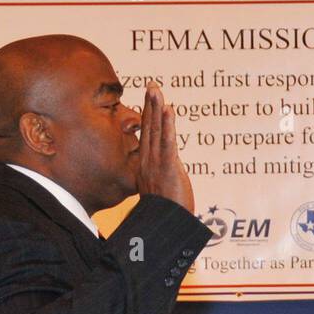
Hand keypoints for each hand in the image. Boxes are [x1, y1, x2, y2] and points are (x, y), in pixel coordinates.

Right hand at [136, 82, 193, 212]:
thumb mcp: (159, 192)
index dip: (148, 117)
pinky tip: (168, 109)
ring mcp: (156, 165)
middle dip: (150, 105)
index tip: (149, 99)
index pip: (146, 136)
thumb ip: (160, 178)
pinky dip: (168, 125)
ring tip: (156, 88)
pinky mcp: (168, 169)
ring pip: (155, 131)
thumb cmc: (165, 215)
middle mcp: (147, 162)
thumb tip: (163, 172)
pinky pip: (167, 143)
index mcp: (144, 167)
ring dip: (156, 108)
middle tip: (152, 84)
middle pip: (148, 128)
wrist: (166, 228)